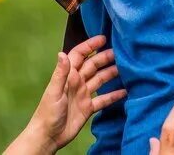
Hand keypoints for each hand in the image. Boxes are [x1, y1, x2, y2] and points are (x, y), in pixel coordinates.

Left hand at [7, 35, 125, 154]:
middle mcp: (77, 82)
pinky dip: (113, 95)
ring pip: (100, 80)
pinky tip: (125, 92)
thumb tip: (62, 53)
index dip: (90, 46)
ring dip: (111, 73)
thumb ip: (61, 73)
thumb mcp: (54, 91)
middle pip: (92, 66)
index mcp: (68, 76)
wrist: (49, 136)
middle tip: (120, 52)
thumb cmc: (48, 112)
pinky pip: (103, 99)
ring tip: (125, 68)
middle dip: (104, 57)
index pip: (79, 55)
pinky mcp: (88, 107)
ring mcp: (83, 94)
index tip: (103, 38)